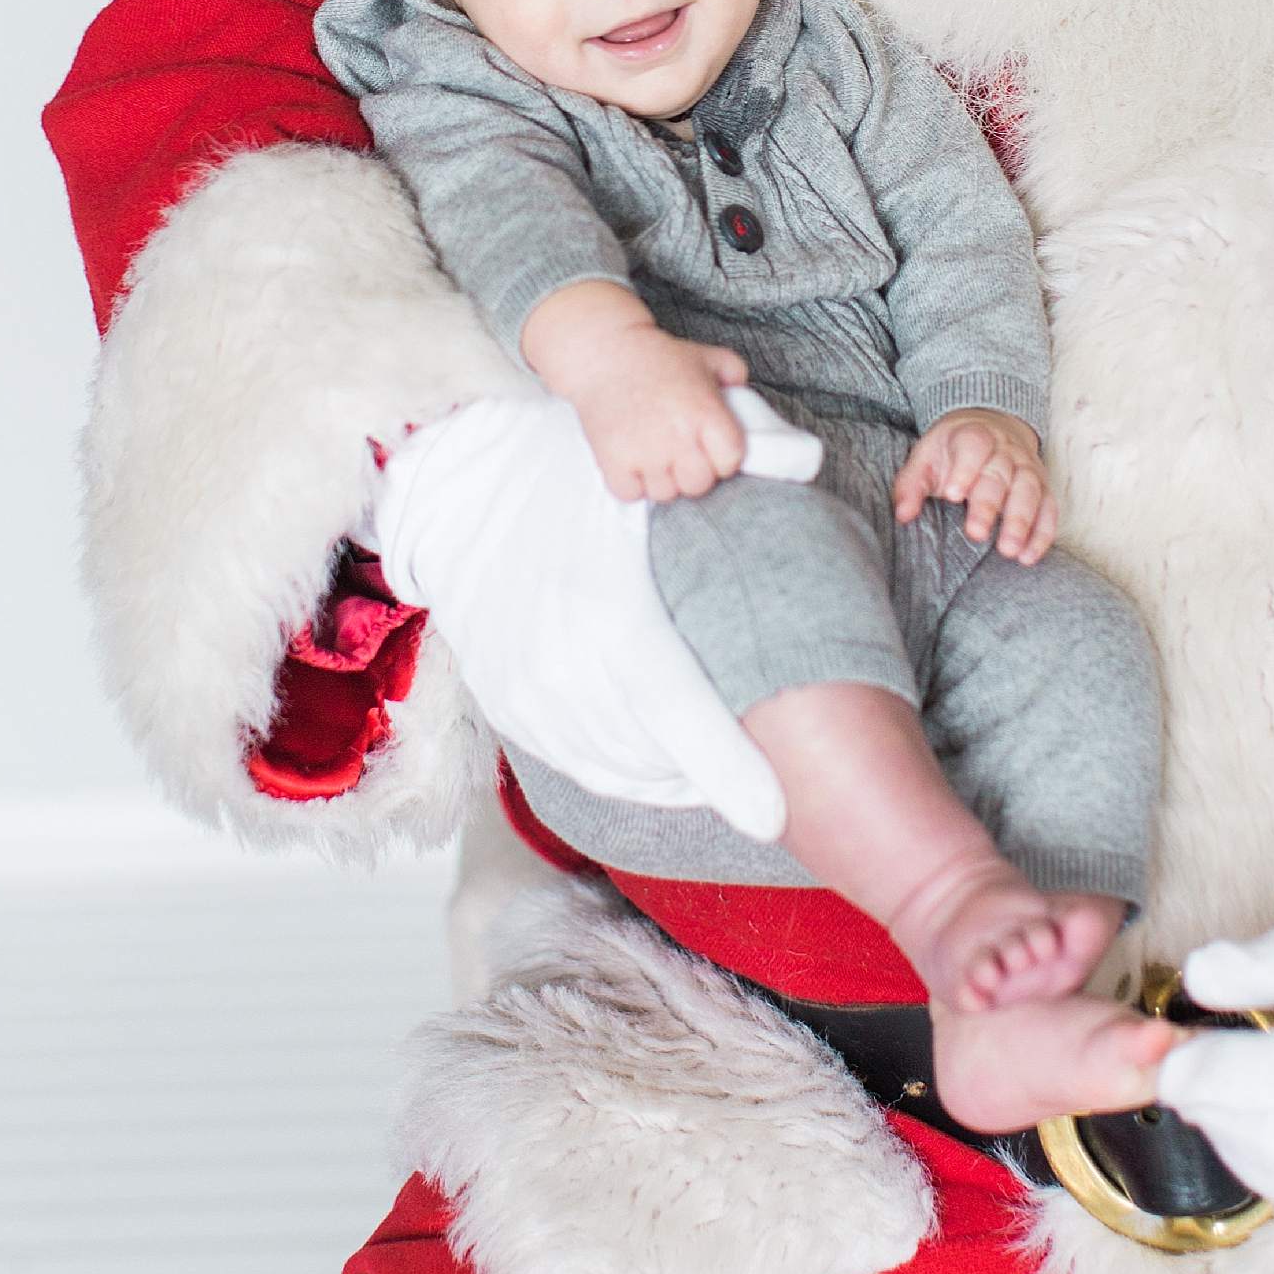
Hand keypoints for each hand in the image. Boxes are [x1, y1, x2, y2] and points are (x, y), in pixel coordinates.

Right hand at [371, 389, 819, 839]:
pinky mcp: (510, 708)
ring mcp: (528, 695)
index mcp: (610, 611)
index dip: (728, 769)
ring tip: (718, 761)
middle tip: (768, 770)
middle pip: (656, 755)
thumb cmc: (571, 480)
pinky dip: (628, 771)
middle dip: (717, 773)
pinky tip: (664, 758)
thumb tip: (811, 457)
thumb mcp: (648, 482)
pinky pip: (581, 765)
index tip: (776, 817)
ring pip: (618, 771)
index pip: (676, 709)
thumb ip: (738, 470)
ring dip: (673, 776)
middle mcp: (562, 665)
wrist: (462, 486)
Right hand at [520, 283, 748, 503]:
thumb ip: (736, 374)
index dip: (723, 457)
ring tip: (654, 451)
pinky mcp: (613, 461)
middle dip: (692, 471)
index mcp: (706, 413)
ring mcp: (644, 452)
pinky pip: (630, 494)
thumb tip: (747, 401)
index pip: (731, 462)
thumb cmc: (658, 357)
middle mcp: (678, 436)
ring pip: (664, 494)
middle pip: (698, 485)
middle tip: (680, 451)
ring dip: (661, 478)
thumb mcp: (706, 356)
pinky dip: (631, 482)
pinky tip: (632, 458)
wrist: (605, 351)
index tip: (711, 447)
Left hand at [893, 409, 1055, 562]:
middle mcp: (1006, 451)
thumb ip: (911, 486)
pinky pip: (1049, 508)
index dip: (964, 470)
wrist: (992, 428)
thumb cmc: (952, 452)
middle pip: (1000, 476)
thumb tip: (903, 515)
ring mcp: (1028, 468)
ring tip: (1008, 552)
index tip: (952, 495)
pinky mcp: (1043, 487)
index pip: (973, 448)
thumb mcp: (926, 458)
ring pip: (1029, 492)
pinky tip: (1029, 556)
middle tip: (976, 534)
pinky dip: (1043, 533)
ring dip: (1020, 522)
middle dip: (989, 506)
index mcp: (974, 436)